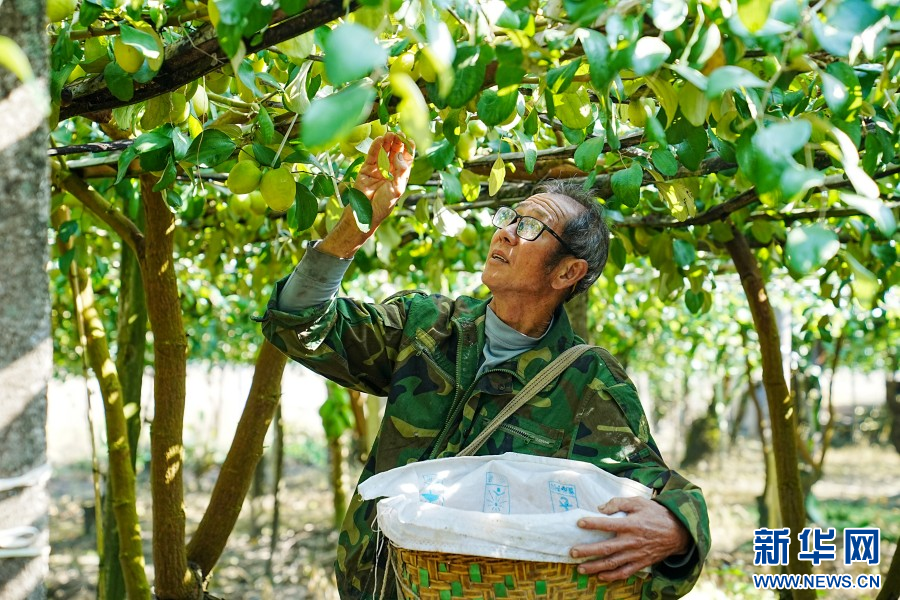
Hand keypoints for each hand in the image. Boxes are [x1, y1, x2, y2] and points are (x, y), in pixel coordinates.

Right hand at [354, 133, 413, 228]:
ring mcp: (378, 167)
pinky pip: (372, 155)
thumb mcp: (397, 189)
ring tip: (389, 134)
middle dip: (397, 142)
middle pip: (395, 151)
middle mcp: (390, 169)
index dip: (408, 148)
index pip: (406, 157)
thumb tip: (400, 156)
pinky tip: (379, 139)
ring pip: (384, 151)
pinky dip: (375, 147)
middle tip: (398, 133)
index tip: (409, 140)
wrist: (366, 212)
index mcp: (400, 174)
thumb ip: (400, 172)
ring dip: (387, 141)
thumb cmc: (384, 204)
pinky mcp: (367, 168)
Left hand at [569, 496, 690, 581]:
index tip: (579, 523)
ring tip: (581, 568)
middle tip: (573, 552)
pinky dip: (612, 576)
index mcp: (631, 524)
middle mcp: (632, 541)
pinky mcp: (641, 563)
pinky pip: (625, 572)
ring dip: (595, 567)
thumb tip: (601, 508)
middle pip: (606, 548)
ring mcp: (636, 554)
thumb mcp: (639, 502)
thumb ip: (619, 503)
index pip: (608, 524)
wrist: (678, 532)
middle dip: (588, 551)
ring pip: (612, 563)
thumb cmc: (656, 514)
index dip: (593, 523)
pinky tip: (600, 576)